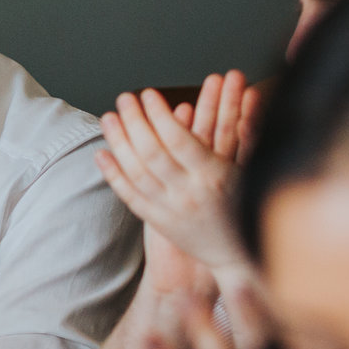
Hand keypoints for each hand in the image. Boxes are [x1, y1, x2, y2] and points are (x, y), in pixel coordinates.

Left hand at [98, 74, 260, 280]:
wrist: (237, 254)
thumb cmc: (246, 205)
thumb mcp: (244, 170)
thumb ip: (233, 137)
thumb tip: (227, 98)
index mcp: (213, 175)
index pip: (178, 139)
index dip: (159, 114)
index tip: (148, 94)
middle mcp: (189, 193)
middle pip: (151, 152)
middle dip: (135, 121)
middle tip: (124, 98)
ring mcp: (170, 209)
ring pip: (136, 172)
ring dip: (119, 142)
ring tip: (108, 117)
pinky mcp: (158, 222)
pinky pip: (129, 196)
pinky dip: (113, 173)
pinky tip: (102, 153)